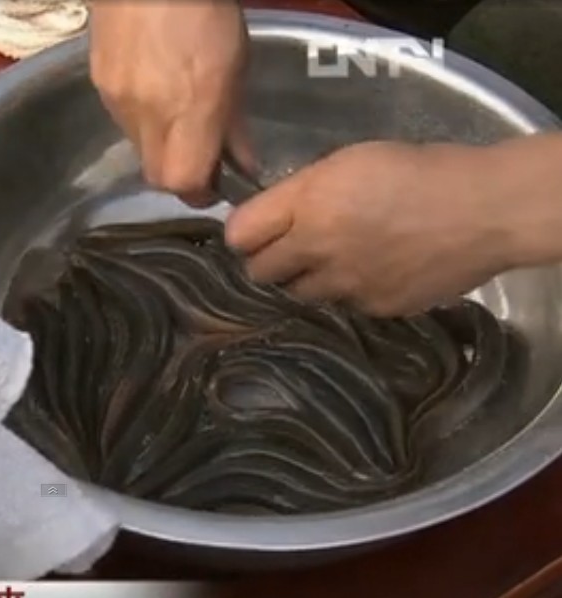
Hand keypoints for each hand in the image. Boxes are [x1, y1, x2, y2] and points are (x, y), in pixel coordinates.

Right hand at [89, 0, 247, 204]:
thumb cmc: (206, 11)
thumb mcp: (236, 67)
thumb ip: (236, 124)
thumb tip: (243, 166)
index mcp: (189, 108)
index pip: (183, 182)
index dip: (199, 192)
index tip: (215, 186)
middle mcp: (149, 114)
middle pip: (158, 177)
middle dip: (180, 177)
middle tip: (200, 160)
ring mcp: (119, 102)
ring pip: (140, 150)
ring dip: (161, 146)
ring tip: (177, 113)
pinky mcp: (100, 87)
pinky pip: (123, 121)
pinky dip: (142, 119)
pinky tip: (154, 90)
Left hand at [225, 141, 517, 315]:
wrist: (484, 210)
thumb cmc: (419, 170)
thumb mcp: (350, 162)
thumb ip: (303, 191)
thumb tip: (275, 215)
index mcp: (308, 204)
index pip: (239, 234)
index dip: (242, 234)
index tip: (252, 232)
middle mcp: (316, 249)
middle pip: (259, 272)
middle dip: (266, 261)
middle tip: (286, 250)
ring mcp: (344, 284)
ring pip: (298, 294)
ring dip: (305, 280)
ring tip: (331, 262)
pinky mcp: (372, 308)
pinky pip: (342, 305)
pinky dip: (347, 292)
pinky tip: (369, 272)